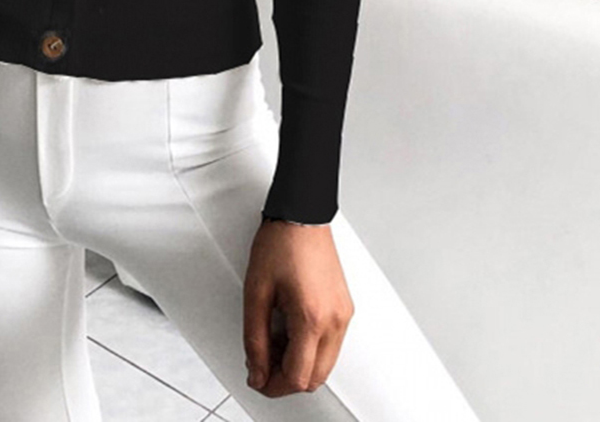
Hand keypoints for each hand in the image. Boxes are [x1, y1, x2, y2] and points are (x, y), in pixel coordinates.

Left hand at [242, 219, 353, 396]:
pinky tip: (289, 330)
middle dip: (287, 378)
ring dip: (299, 364)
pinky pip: (331, 344)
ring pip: (325, 364)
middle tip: (262, 364)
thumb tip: (256, 369)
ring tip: (273, 341)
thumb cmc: (280, 243)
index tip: (257, 377)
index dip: (273, 384)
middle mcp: (335, 320)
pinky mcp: (345, 307)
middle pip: (316, 377)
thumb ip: (254, 338)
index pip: (298, 376)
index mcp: (312, 317)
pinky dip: (310, 348)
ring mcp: (344, 314)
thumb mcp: (255, 292)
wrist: (301, 215)